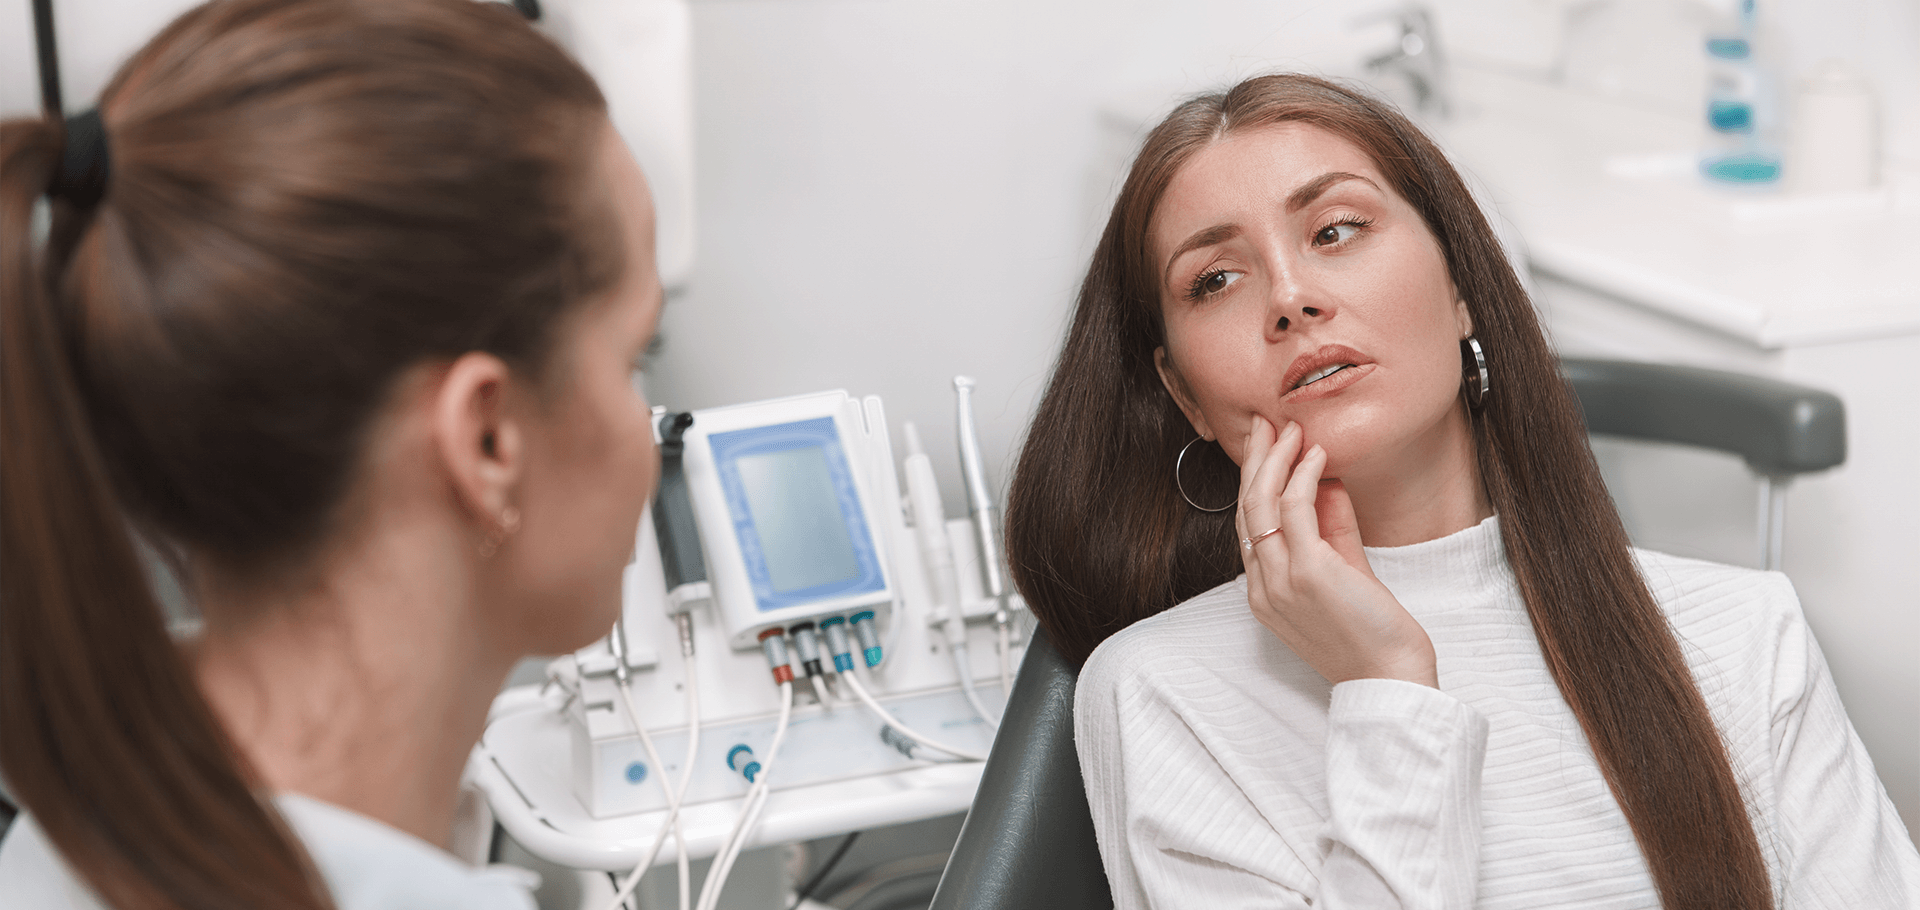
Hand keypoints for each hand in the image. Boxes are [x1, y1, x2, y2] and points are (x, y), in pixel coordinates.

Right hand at [1236, 417, 1437, 687]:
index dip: (1255, 480)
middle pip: (1246, 508)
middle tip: (1265, 423)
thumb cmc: (1371, 633)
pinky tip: (1315, 454)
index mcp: (1264, 592)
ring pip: (1261, 503)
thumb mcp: (1345, 573)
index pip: (1249, 525)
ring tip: (1289, 429)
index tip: (1266, 446)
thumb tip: (1325, 482)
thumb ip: (1332, 529)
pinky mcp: (1308, 573)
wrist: (1390, 677)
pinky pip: (1295, 510)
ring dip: (1275, 459)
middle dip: (1254, 460)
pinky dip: (1302, 475)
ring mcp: (1281, 580)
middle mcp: (1263, 586)